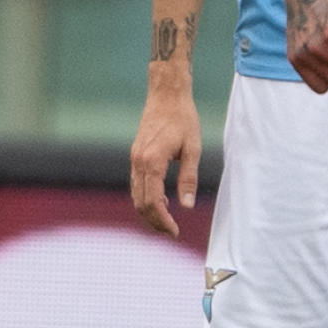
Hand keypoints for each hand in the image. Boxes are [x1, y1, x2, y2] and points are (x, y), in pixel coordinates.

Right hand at [130, 77, 203, 235]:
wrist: (166, 95)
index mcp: (152, 163)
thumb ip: (188, 179)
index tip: (175, 232)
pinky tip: (162, 201)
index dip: (163, 221)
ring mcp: (134, 159)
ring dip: (149, 211)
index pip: (153, 202)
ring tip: (167, 221)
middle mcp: (138, 163)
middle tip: (172, 232)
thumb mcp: (193, 149)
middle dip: (155, 221)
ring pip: (135, 195)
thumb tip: (186, 206)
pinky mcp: (135, 155)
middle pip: (141, 203)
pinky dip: (146, 197)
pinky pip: (136, 184)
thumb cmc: (183, 119)